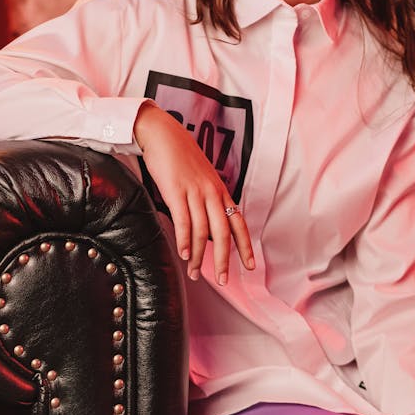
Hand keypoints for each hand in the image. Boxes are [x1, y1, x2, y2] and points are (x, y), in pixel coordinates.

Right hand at [133, 101, 254, 284]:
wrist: (163, 134)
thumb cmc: (180, 157)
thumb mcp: (200, 178)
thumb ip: (206, 199)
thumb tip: (206, 222)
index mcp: (220, 192)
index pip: (238, 223)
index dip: (245, 246)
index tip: (250, 266)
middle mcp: (212, 193)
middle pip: (224, 233)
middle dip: (225, 260)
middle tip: (224, 281)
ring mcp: (195, 192)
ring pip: (203, 232)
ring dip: (200, 257)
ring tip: (196, 274)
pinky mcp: (176, 191)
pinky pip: (184, 221)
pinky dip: (186, 240)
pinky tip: (185, 255)